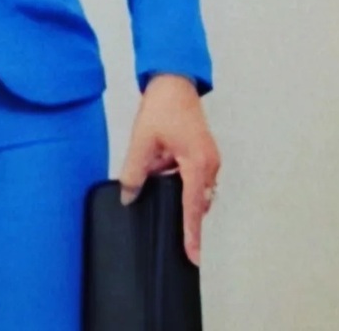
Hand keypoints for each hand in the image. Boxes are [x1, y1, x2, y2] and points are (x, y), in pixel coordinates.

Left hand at [119, 74, 220, 265]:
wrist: (174, 82)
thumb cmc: (163, 107)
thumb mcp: (142, 141)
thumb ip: (135, 172)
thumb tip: (128, 197)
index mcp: (197, 164)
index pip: (192, 208)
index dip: (191, 234)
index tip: (193, 256)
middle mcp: (210, 165)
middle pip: (195, 202)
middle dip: (178, 205)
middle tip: (158, 196)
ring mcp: (210, 160)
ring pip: (194, 190)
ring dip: (176, 188)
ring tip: (157, 163)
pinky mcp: (205, 155)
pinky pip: (193, 178)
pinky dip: (179, 178)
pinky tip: (162, 163)